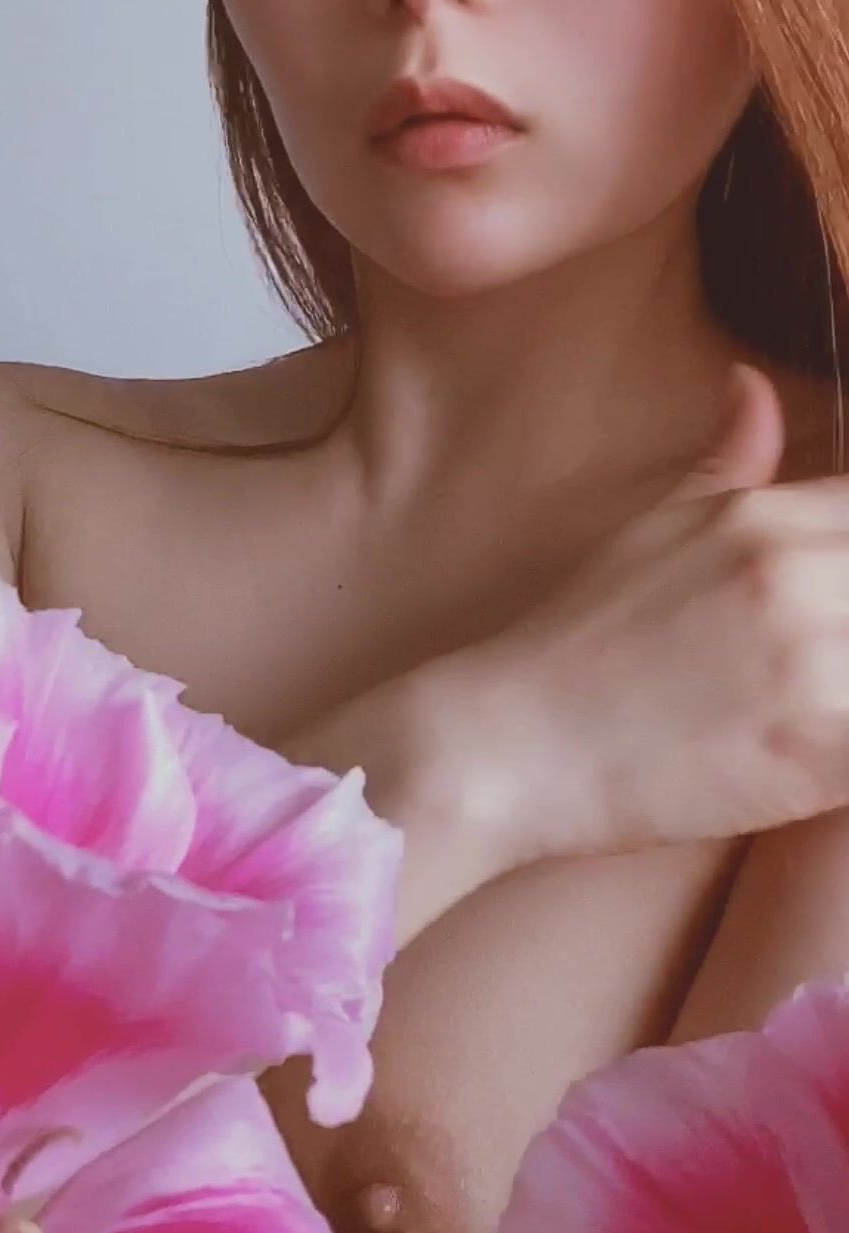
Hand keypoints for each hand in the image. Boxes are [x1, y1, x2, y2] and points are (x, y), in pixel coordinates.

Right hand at [438, 363, 848, 861]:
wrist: (504, 746)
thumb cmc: (570, 644)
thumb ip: (725, 461)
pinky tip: (815, 759)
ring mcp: (807, 665)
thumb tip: (757, 385)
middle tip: (820, 664)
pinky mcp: (809, 754)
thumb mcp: (644, 530)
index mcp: (766, 520)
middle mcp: (796, 577)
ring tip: (810, 708)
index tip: (833, 602)